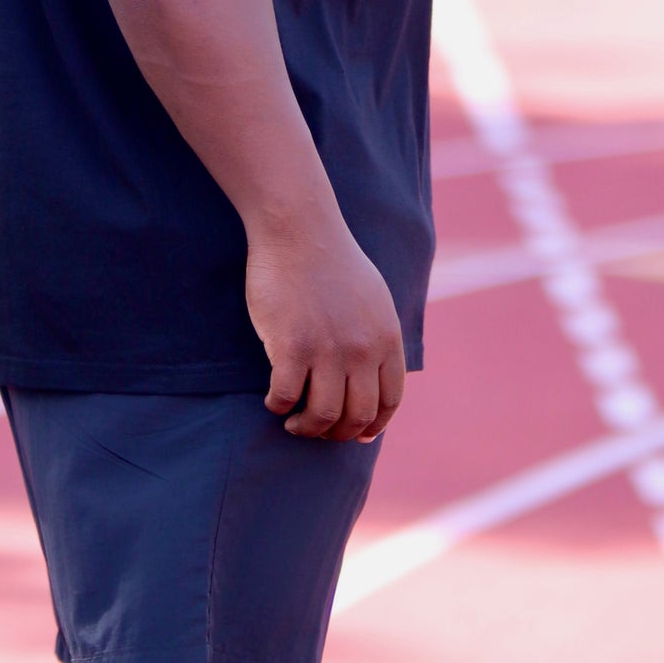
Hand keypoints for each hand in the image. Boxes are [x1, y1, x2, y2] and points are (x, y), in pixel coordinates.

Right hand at [246, 216, 405, 442]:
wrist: (298, 229)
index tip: (355, 433)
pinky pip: (285, 397)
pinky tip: (273, 400)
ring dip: (307, 428)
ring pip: (322, 416)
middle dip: (337, 433)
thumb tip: (374, 378)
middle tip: (318, 429)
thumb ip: (377, 337)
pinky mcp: (291, 346)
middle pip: (357, 415)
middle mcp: (361, 349)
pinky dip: (278, 406)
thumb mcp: (373, 299)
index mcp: (386, 337)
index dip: (374, 424)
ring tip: (294, 422)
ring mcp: (326, 349)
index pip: (390, 400)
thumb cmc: (330, 260)